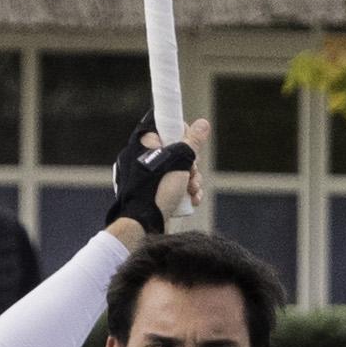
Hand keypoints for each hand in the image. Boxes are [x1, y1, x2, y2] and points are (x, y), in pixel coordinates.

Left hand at [108, 115, 208, 237]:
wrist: (143, 223)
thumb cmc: (157, 189)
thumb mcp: (179, 162)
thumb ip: (192, 142)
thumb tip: (203, 123)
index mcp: (144, 143)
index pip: (167, 126)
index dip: (184, 135)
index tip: (191, 148)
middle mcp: (144, 156)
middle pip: (178, 150)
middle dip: (192, 165)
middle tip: (191, 173)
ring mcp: (149, 175)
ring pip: (179, 170)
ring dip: (192, 180)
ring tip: (192, 191)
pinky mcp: (154, 190)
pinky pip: (174, 184)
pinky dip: (185, 191)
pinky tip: (192, 200)